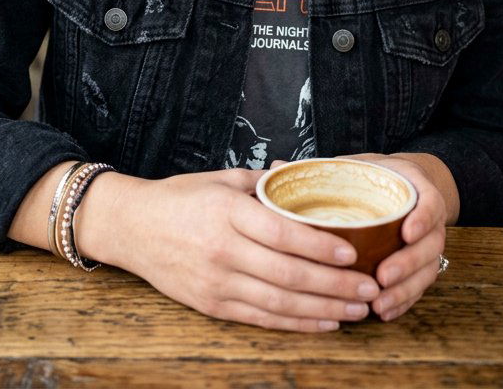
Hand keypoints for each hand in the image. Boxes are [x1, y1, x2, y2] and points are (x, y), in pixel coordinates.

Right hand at [76, 168, 380, 331]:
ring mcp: (218, 283)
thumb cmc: (181, 197)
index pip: (283, 233)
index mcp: (229, 213)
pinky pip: (262, 319)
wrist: (132, 227)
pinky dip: (297, 324)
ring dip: (324, 310)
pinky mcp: (212, 306)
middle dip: (334, 285)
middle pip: (289, 275)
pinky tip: (324, 322)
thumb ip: (265, 184)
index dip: (320, 247)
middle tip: (370, 287)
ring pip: (280, 304)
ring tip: (357, 309)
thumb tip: (306, 181)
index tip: (353, 251)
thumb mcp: (222, 179)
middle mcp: (224, 251)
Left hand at [338, 152, 447, 321]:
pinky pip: (419, 288)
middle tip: (383, 276)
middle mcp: (428, 220)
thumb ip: (324, 167)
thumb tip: (277, 167)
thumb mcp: (358, 164)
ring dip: (405, 290)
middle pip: (430, 245)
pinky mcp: (421, 267)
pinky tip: (384, 312)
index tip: (406, 232)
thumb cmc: (375, 176)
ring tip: (379, 303)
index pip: (429, 203)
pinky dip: (403, 301)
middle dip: (408, 264)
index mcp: (417, 190)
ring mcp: (427, 245)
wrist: (402, 184)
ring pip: (426, 271)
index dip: (422, 218)